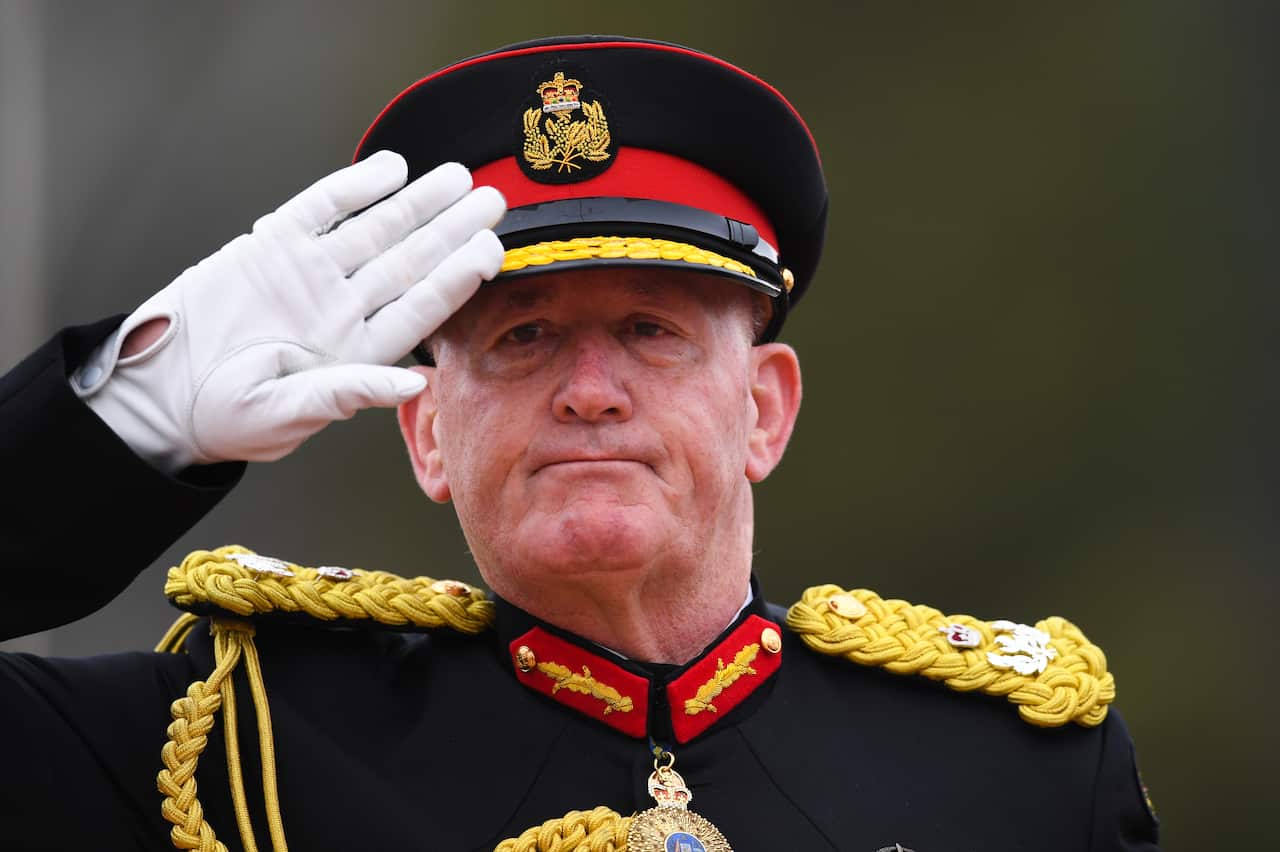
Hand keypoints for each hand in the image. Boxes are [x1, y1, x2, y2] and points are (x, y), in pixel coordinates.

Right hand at [76, 151, 504, 471]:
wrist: (160, 387)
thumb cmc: (226, 416)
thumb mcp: (285, 414)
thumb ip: (348, 394)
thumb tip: (415, 386)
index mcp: (357, 349)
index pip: (420, 307)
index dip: (456, 278)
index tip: (492, 252)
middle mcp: (343, 305)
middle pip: (409, 260)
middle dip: (451, 230)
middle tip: (493, 200)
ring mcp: (311, 272)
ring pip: (375, 228)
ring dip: (416, 202)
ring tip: (456, 177)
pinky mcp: (273, 245)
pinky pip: (321, 208)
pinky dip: (354, 187)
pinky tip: (390, 169)